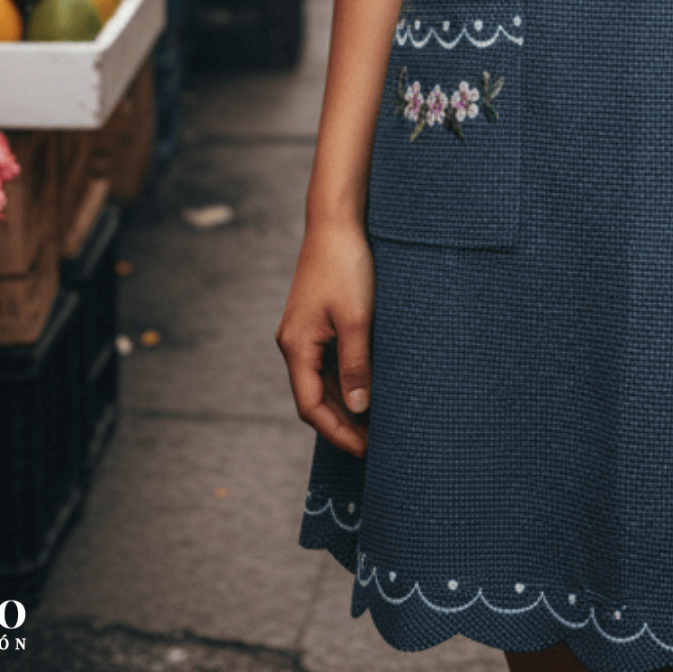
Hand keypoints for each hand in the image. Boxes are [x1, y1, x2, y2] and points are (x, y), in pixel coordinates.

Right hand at [277, 216, 374, 455]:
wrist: (337, 221)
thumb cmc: (346, 265)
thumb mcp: (356, 318)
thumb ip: (356, 364)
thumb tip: (359, 406)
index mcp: (296, 346)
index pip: (310, 407)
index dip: (337, 432)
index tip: (366, 450)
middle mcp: (294, 342)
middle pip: (314, 397)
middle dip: (343, 422)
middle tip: (378, 442)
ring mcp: (305, 331)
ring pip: (322, 380)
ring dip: (346, 401)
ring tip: (378, 421)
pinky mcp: (318, 320)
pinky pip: (329, 360)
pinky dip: (347, 377)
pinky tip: (370, 385)